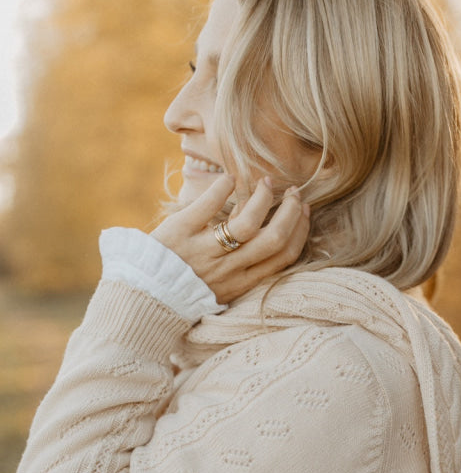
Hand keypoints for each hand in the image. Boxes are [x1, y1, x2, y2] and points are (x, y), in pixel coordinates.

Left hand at [151, 175, 309, 303]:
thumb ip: (246, 265)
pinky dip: (222, 188)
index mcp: (241, 283)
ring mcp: (204, 253)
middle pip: (273, 239)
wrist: (145, 293)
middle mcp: (227, 270)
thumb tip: (271, 233)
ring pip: (246, 224)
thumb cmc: (188, 287)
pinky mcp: (180, 234)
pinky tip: (229, 178)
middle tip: (292, 192)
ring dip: (262, 198)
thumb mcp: (223, 286)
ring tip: (265, 182)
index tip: (303, 210)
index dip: (299, 231)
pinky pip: (207, 207)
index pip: (283, 257)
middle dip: (289, 212)